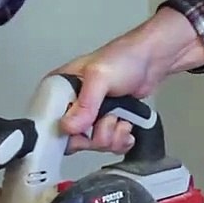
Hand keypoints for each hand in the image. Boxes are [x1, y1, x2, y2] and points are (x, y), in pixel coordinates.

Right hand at [52, 7, 203, 153]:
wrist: (152, 60)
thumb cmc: (125, 58)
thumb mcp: (100, 77)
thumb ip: (85, 103)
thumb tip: (69, 126)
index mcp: (60, 89)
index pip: (50, 122)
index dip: (67, 133)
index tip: (85, 131)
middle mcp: (72, 104)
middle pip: (74, 140)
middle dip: (97, 134)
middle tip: (109, 118)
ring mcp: (91, 115)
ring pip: (94, 144)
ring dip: (113, 134)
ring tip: (120, 117)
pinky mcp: (107, 122)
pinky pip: (109, 144)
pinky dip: (121, 139)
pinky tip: (126, 126)